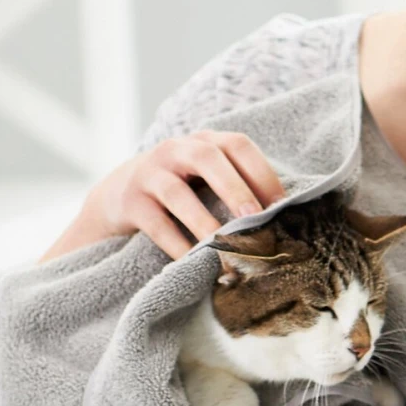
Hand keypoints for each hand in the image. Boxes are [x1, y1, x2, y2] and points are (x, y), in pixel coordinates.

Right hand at [39, 131, 285, 262]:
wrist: (118, 197)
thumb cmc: (182, 191)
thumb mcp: (207, 180)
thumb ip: (239, 188)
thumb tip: (287, 221)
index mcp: (205, 141)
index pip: (238, 146)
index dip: (262, 173)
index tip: (282, 208)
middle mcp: (176, 149)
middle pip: (208, 157)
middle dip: (235, 188)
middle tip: (255, 220)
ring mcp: (149, 172)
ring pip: (178, 194)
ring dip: (204, 222)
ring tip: (225, 248)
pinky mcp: (129, 201)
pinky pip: (155, 223)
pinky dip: (177, 245)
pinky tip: (193, 263)